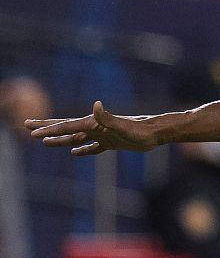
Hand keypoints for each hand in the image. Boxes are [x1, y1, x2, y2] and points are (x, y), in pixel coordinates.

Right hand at [25, 101, 158, 155]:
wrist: (155, 133)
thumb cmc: (140, 130)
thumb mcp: (122, 126)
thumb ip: (107, 117)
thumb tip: (96, 104)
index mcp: (93, 124)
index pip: (66, 126)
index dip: (48, 130)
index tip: (31, 132)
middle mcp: (95, 128)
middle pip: (65, 128)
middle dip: (46, 127)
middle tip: (27, 125)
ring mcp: (102, 135)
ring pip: (75, 138)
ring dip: (59, 139)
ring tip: (45, 141)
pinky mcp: (111, 143)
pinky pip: (92, 148)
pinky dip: (83, 150)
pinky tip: (75, 153)